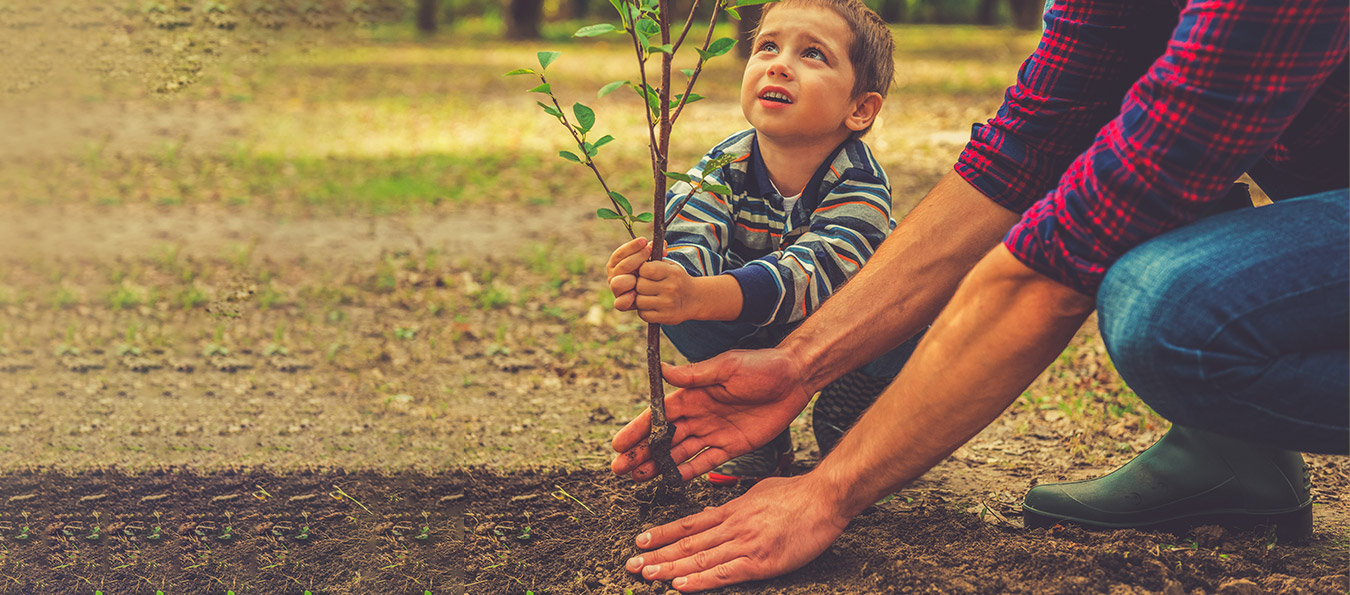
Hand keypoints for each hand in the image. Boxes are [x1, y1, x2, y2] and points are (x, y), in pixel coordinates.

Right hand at [606, 237, 651, 311]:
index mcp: (616, 263)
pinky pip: (619, 303)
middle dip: (636, 258)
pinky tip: (635, 294)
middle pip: (622, 266)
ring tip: (641, 275)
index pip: (620, 253)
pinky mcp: (621, 303)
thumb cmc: (649, 271)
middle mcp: (614, 276)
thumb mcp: (651, 259)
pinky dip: (626, 299)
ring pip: (617, 283)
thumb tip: (663, 245)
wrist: (652, 291)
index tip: (644, 241)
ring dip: (629, 278)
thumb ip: (654, 251)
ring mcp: (617, 290)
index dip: (632, 246)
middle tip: (649, 251)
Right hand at [611, 349, 813, 481]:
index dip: (637, 430)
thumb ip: (694, 375)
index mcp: (693, 394)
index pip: (658, 415)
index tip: (618, 444)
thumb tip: (661, 369)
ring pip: (679, 453)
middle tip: (619, 469)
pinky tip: (669, 481)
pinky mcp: (732, 446)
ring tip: (636, 478)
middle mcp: (699, 414)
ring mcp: (714, 432)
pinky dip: (687, 472)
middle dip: (641, 452)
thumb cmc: (762, 366)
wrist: (795, 378)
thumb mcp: (727, 366)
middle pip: (664, 438)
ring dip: (658, 465)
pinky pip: (705, 462)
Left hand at [624, 474, 849, 591]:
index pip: (688, 525)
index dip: (663, 533)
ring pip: (699, 559)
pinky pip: (723, 573)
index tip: (641, 541)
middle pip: (687, 544)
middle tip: (631, 564)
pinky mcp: (760, 561)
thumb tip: (713, 514)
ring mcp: (745, 544)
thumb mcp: (758, 493)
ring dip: (670, 568)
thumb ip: (735, 506)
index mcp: (732, 511)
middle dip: (657, 554)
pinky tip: (680, 586)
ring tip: (646, 574)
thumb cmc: (797, 495)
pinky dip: (700, 581)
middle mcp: (732, 526)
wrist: (824, 498)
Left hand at [633, 259, 699, 324]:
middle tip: (646, 286)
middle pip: (640, 285)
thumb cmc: (676, 280)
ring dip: (640, 299)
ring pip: (639, 301)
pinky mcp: (665, 317)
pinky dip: (644, 311)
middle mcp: (671, 288)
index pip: (645, 269)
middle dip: (639, 285)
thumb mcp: (671, 266)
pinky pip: (643, 314)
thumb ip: (654, 261)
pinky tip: (651, 306)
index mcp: (671, 273)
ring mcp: (668, 304)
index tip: (646, 273)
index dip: (642, 271)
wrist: (695, 299)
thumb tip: (636, 259)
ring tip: (648, 297)